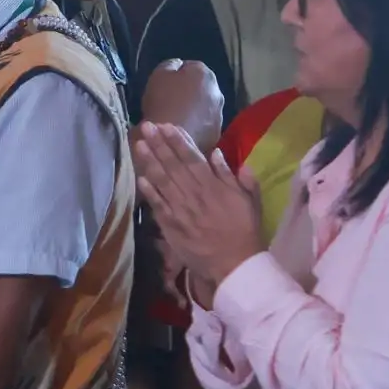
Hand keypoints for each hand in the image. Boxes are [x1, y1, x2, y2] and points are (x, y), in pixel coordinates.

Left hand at [134, 122, 262, 287]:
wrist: (235, 263)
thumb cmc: (245, 230)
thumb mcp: (249, 199)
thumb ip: (234, 176)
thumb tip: (217, 153)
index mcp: (214, 185)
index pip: (192, 157)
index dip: (178, 140)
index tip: (166, 126)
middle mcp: (194, 193)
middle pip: (173, 164)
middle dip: (159, 144)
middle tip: (146, 126)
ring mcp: (180, 209)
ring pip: (162, 181)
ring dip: (149, 161)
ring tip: (139, 144)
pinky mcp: (171, 225)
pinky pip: (157, 204)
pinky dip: (149, 191)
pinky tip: (139, 177)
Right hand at [140, 60, 223, 154]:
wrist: (171, 141)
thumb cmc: (162, 103)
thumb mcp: (158, 76)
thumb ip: (170, 65)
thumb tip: (178, 65)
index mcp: (202, 73)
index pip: (190, 66)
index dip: (175, 75)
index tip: (164, 85)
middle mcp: (216, 90)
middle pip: (201, 86)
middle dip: (189, 91)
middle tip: (170, 101)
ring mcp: (219, 112)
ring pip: (204, 105)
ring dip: (194, 108)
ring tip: (176, 118)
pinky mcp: (216, 131)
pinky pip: (205, 123)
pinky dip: (197, 124)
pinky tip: (183, 129)